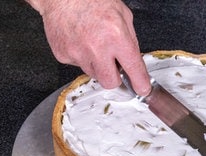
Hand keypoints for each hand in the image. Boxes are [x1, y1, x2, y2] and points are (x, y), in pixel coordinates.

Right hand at [27, 0, 150, 94]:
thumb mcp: (123, 15)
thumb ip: (130, 41)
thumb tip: (134, 62)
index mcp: (116, 36)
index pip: (133, 70)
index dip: (140, 83)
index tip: (142, 89)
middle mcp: (97, 48)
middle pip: (110, 82)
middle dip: (115, 77)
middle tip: (113, 65)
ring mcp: (78, 53)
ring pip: (93, 74)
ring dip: (97, 65)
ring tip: (93, 44)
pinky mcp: (63, 55)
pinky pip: (78, 65)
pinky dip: (81, 57)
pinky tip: (80, 41)